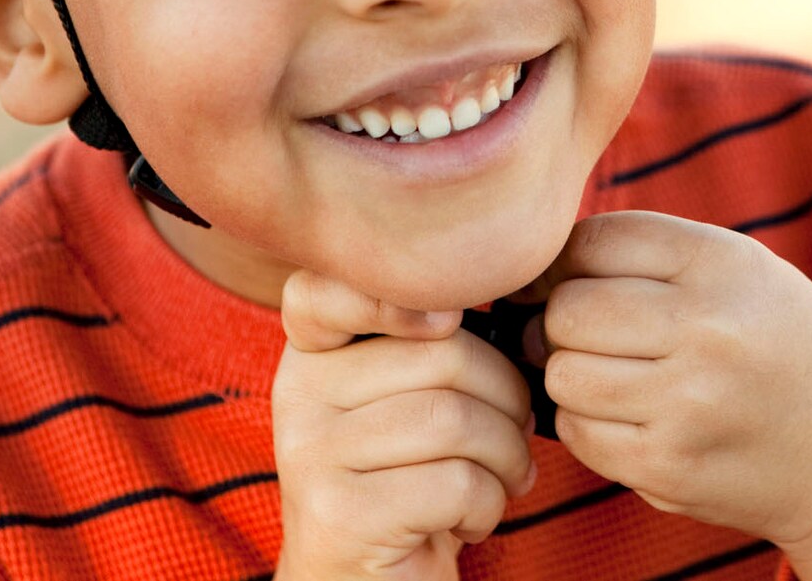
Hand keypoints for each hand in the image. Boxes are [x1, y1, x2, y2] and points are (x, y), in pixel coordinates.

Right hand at [272, 270, 537, 579]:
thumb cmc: (410, 484)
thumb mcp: (409, 403)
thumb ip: (430, 347)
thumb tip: (510, 307)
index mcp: (313, 356)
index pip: (326, 289)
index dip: (397, 292)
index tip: (449, 320)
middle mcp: (298, 397)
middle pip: (441, 355)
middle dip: (508, 399)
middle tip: (514, 440)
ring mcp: (311, 456)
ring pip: (454, 419)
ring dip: (507, 457)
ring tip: (501, 481)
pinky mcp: (339, 515)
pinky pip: (454, 482)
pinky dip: (489, 505)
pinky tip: (472, 521)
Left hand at [526, 212, 811, 578]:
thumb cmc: (784, 351)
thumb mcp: (745, 275)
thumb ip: (653, 256)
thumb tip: (534, 269)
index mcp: (724, 263)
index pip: (593, 240)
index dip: (562, 262)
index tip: (566, 282)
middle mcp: (708, 326)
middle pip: (567, 309)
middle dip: (560, 323)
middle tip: (585, 336)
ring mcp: (687, 401)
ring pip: (562, 373)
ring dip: (571, 377)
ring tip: (615, 378)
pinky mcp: (667, 464)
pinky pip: (577, 432)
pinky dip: (588, 425)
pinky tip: (631, 419)